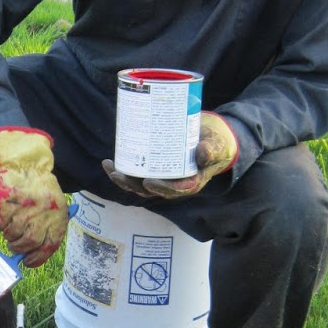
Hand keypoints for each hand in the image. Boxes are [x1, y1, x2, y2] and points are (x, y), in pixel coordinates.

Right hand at [0, 127, 68, 265]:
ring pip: (12, 233)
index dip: (37, 258)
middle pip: (29, 242)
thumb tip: (32, 254)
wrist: (26, 163)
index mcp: (57, 215)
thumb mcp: (54, 206)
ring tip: (9, 227)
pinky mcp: (7, 202)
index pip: (49, 246)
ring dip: (8, 234)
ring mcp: (24, 207)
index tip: (27, 261)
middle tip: (14, 245)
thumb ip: (48, 228)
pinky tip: (3, 215)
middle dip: (19, 247)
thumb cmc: (40, 188)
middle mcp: (43, 212)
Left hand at [102, 112, 238, 198]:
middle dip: (133, 185)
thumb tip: (202, 154)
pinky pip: (136, 174)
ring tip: (109, 168)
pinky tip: (110, 163)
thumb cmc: (214, 143)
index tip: (149, 182)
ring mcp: (162, 178)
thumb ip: (212, 149)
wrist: (209, 138)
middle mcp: (173, 184)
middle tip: (119, 175)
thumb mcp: (217, 146)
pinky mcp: (153, 170)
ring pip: (139, 185)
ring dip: (122, 179)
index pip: (175, 190)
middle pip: (151, 190)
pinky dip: (122, 171)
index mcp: (191, 182)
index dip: (161, 188)